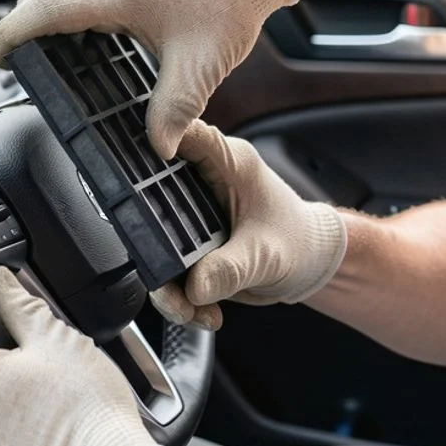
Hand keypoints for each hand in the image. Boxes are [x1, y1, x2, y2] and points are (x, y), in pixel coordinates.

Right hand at [0, 0, 299, 158]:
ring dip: (37, 6)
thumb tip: (159, 149)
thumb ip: (174, 112)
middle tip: (26, 64)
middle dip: (22, 27)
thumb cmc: (228, 3)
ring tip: (46, 43)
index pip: (39, 9)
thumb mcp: (201, 67)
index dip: (8, 35)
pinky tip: (73, 16)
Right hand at [150, 121, 346, 327]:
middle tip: (167, 283)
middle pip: (148, 195)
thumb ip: (231, 268)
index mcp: (227, 162)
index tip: (138, 179)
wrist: (308, 265)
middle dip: (152, 246)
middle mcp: (199, 182)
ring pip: (152, 242)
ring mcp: (188, 213)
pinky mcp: (184, 243)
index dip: (154, 144)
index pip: (182, 135)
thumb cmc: (298, 241)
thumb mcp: (267, 255)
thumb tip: (194, 285)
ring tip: (189, 308)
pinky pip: (165, 269)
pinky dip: (178, 297)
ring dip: (166, 285)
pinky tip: (201, 310)